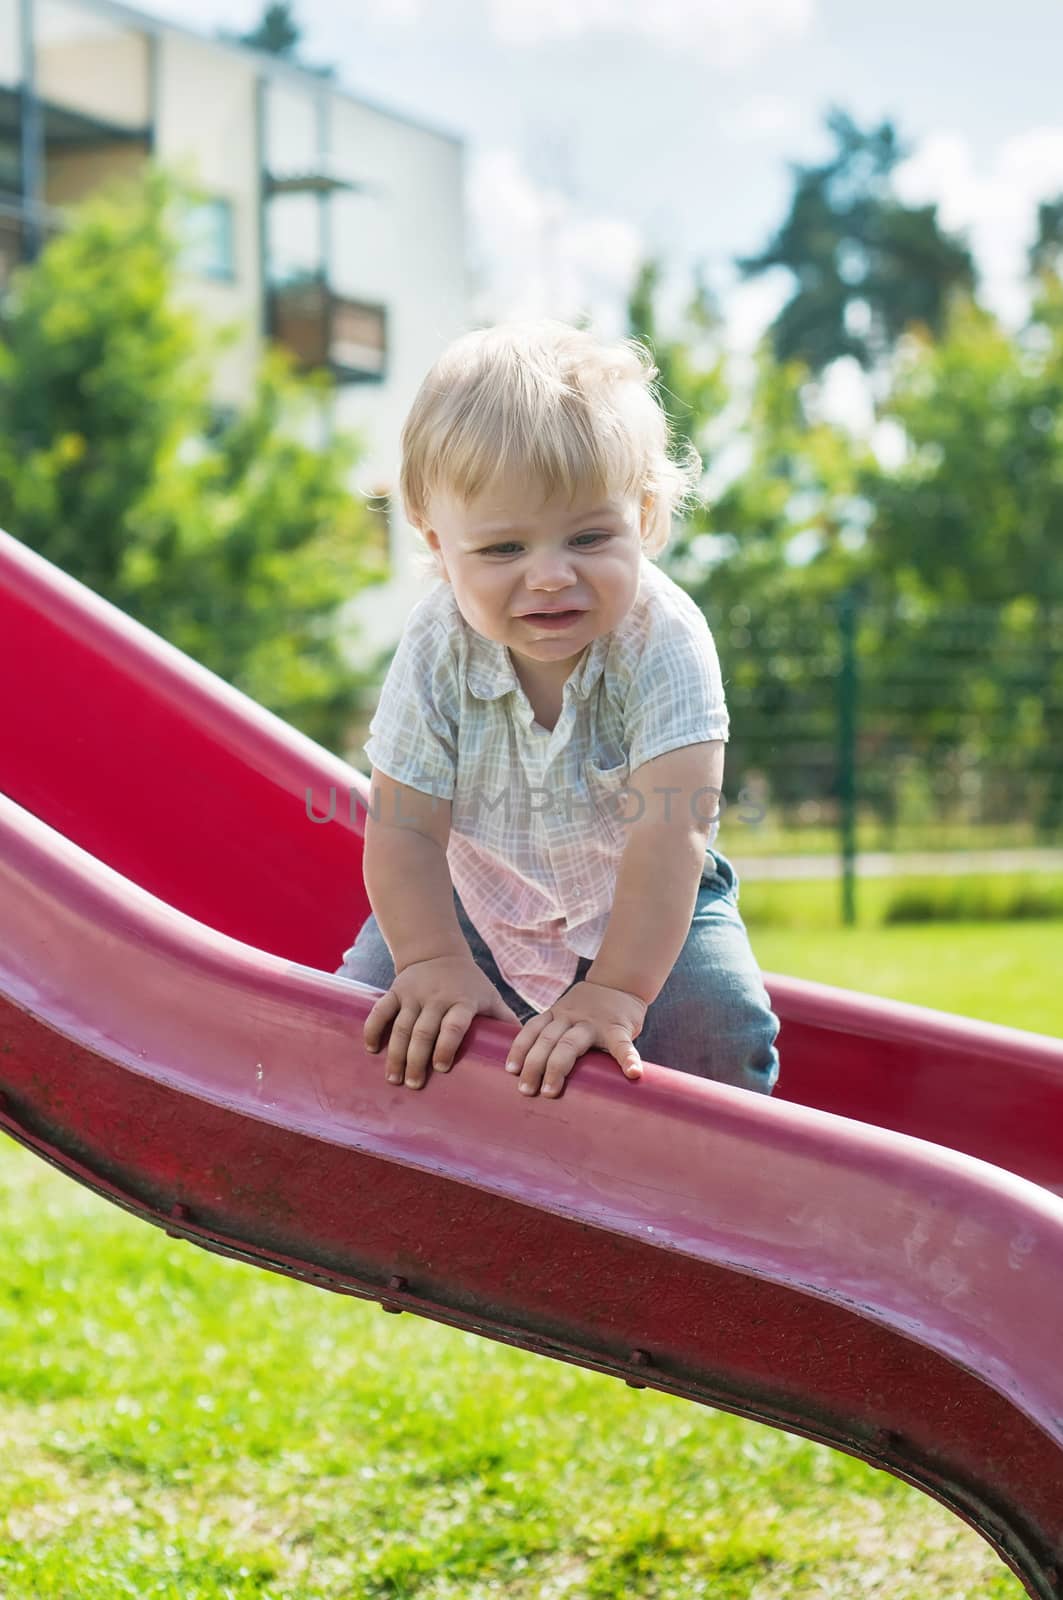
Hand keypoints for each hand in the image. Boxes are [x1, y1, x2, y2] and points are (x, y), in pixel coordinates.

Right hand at [364, 956, 520, 1088]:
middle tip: (414, 1085)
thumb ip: (505, 1021)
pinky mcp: (395, 991)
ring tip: (394, 1079)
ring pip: (400, 1026)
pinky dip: (373, 1029)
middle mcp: (436, 997)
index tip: (441, 1069)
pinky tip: (372, 1050)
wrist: (438, 953)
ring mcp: (413, 994)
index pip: (454, 1025)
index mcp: (462, 1001)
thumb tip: (525, 1053)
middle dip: (416, 1060)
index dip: (446, 1046)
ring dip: (395, 1054)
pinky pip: (380, 1011)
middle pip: (423, 1031)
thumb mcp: (490, 997)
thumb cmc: (470, 984)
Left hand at [504, 980, 646, 1098]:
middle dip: (533, 1065)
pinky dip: (627, 1059)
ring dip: (558, 1068)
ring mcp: (595, 1023)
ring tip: (551, 1092)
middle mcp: (571, 1016)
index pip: (532, 1029)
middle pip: (547, 1040)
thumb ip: (556, 1033)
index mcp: (557, 1014)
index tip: (510, 1071)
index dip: (519, 1049)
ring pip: (571, 1044)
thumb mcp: (567, 1013)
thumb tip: (535, 1070)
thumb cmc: (591, 1008)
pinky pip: (621, 1045)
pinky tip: (632, 1073)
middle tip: (526, 1090)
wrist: (622, 980)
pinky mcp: (619, 1027)